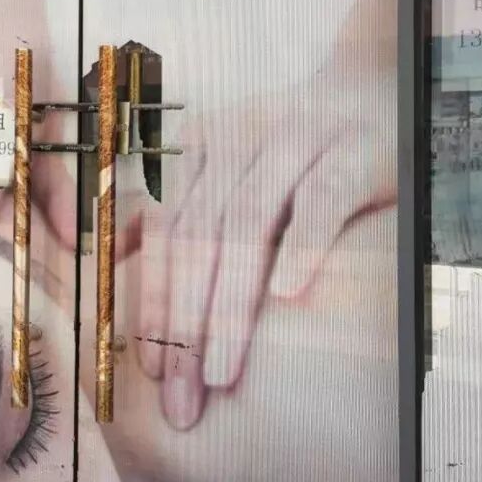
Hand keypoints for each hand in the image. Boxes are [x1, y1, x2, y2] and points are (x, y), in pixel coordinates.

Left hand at [134, 0, 397, 428]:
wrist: (370, 82)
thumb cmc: (292, 144)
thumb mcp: (222, 167)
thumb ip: (172, 208)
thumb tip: (111, 258)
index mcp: (200, 149)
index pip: (167, 233)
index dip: (155, 303)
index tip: (153, 372)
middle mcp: (238, 140)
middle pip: (199, 237)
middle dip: (184, 324)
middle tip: (183, 399)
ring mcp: (296, 140)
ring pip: (249, 223)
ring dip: (229, 303)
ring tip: (220, 373)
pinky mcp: (353, 149)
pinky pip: (322, 198)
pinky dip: (303, 242)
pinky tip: (289, 294)